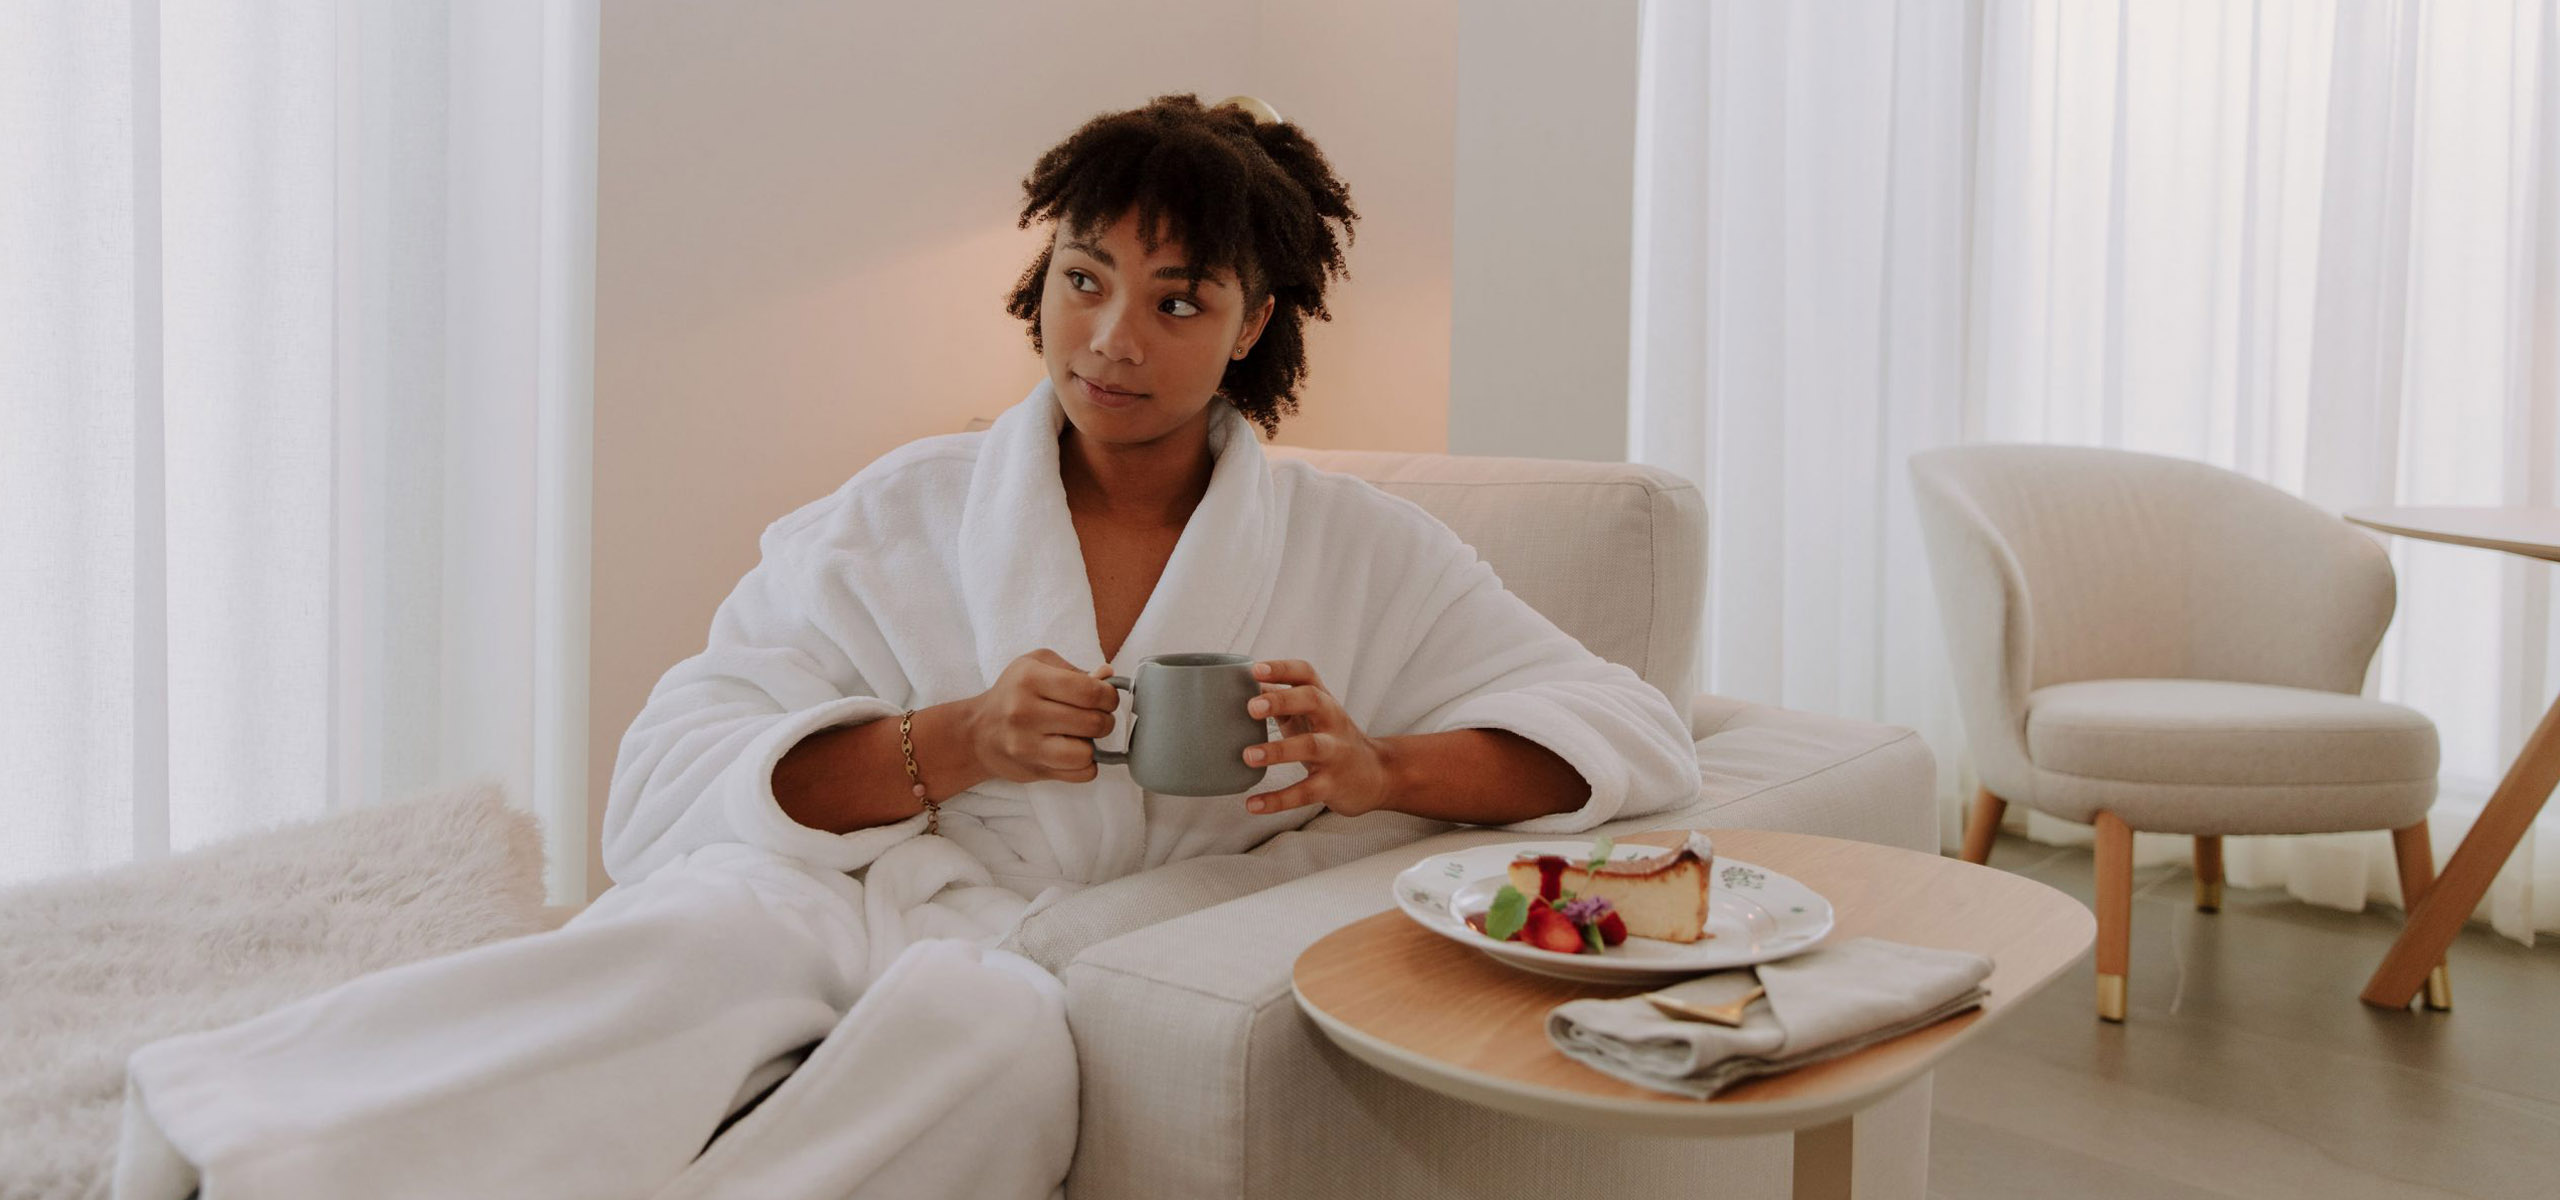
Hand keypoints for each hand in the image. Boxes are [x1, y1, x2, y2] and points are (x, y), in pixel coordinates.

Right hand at [962, 650, 1120, 783]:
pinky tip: (1074, 752)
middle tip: (1097, 716)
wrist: (978, 732)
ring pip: (1087, 753)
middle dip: (1105, 719)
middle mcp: (1025, 711)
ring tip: (1083, 736)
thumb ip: (1075, 670)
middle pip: (1092, 722)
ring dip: (1094, 745)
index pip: (1089, 691)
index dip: (1109, 696)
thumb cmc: (1013, 693)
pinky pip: (1081, 774)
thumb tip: (1108, 676)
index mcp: (1030, 678)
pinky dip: (1086, 765)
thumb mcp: (1037, 666)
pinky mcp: (1033, 770)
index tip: (1106, 698)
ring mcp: (1027, 745)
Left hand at [1241, 659, 1391, 816]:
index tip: (1255, 669)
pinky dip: (1278, 800)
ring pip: (1310, 746)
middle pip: (1312, 699)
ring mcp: (1335, 752)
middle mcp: (1332, 720)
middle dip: (1282, 700)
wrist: (1377, 774)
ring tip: (1248, 756)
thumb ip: (1281, 699)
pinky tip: (1253, 804)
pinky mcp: (1332, 784)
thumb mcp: (1311, 714)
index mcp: (1323, 700)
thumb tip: (1242, 684)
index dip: (1281, 669)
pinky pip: (1305, 792)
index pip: (1305, 674)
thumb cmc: (1332, 738)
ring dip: (1278, 750)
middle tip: (1251, 707)